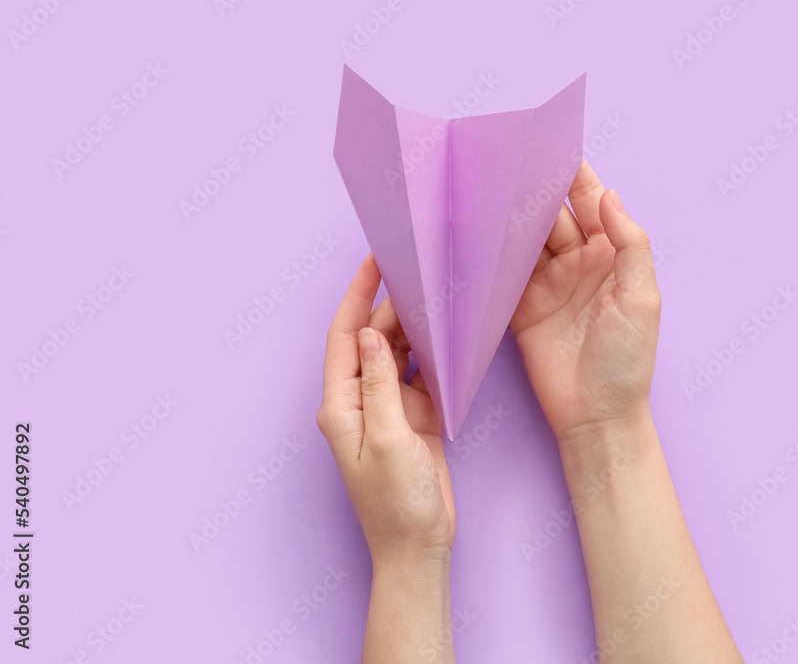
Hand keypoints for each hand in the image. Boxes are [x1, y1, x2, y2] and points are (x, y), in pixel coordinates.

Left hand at [317, 254, 455, 566]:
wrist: (418, 545)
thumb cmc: (396, 503)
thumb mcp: (387, 439)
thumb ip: (380, 384)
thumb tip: (374, 334)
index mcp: (342, 405)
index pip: (344, 337)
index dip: (356, 296)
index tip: (373, 262)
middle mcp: (360, 402)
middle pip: (372, 340)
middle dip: (390, 306)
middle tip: (418, 274)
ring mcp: (388, 410)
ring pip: (397, 355)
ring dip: (412, 328)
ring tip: (433, 296)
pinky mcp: (414, 420)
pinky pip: (420, 377)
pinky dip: (431, 356)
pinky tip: (445, 336)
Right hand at [510, 161, 661, 447]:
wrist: (595, 417)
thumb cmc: (628, 361)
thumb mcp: (641, 300)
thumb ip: (630, 245)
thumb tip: (609, 195)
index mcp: (612, 256)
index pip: (592, 204)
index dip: (574, 176)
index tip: (552, 146)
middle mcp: (578, 264)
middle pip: (551, 216)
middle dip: (531, 189)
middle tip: (504, 161)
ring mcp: (547, 285)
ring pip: (525, 240)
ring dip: (508, 218)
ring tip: (484, 189)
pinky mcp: (521, 309)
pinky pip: (504, 274)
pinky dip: (491, 257)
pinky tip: (476, 235)